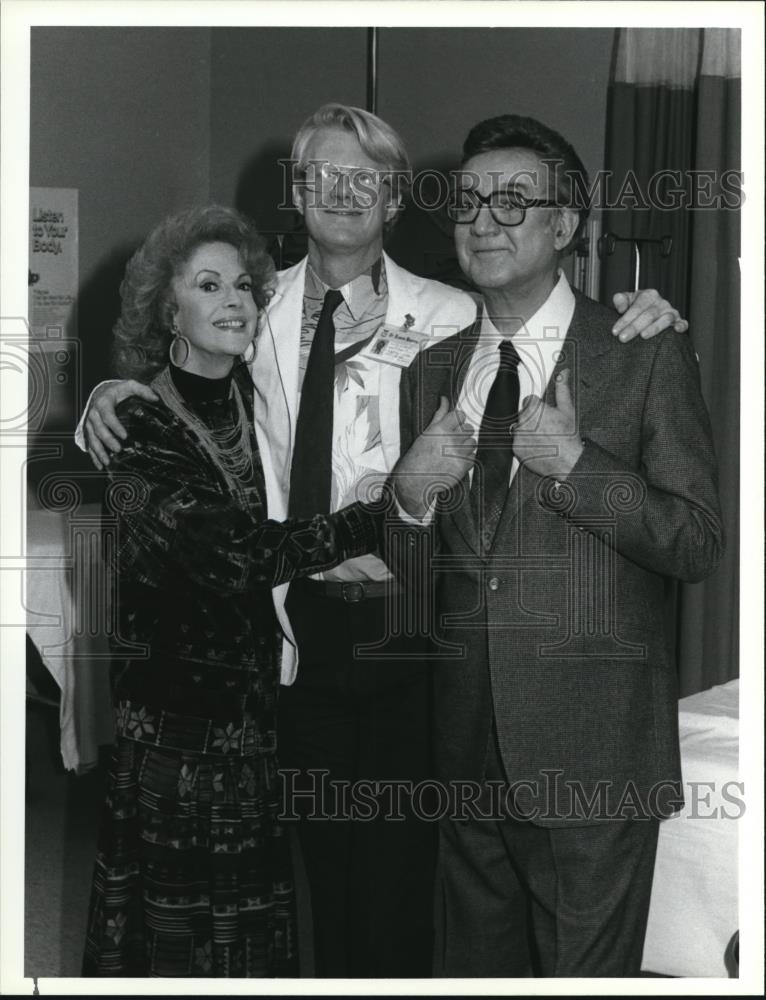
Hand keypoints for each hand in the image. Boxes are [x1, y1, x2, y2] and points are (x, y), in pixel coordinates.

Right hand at [84, 379, 157, 469]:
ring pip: (92, 439)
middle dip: (108, 440)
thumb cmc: (118, 391)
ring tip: (107, 462)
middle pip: (99, 429)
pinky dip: (94, 456)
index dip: (115, 426)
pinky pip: (89, 444)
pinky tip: (100, 466)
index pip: (108, 415)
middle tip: (118, 450)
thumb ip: (142, 390)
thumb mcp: (130, 386)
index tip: (125, 436)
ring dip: (99, 451)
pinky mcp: (88, 431)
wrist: (101, 392)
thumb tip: (156, 398)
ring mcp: (89, 423)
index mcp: (103, 402)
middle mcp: (93, 413)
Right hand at [393, 396, 475, 517]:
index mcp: (440, 429)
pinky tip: (454, 462)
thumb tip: (444, 398)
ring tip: (453, 453)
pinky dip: (466, 459)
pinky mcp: (463, 467)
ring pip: (473, 443)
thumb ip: (439, 415)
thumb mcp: (426, 433)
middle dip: (462, 434)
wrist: (414, 482)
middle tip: (451, 442)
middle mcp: (450, 440)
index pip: (461, 415)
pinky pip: (473, 457)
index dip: (457, 421)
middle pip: (469, 428)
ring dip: (466, 447)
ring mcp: (458, 454)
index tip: (452, 427)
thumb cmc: (417, 456)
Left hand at [512, 369, 582, 478]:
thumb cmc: (569, 436)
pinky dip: (525, 443)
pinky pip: (517, 441)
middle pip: (523, 414)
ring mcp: (518, 435)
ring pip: (520, 427)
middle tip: (548, 428)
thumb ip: (562, 389)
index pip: (529, 401)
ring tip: (544, 438)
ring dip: (528, 430)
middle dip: (533, 419)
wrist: (568, 461)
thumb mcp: (568, 410)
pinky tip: (539, 446)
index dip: (539, 408)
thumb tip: (563, 373)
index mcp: (533, 408)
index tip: (547, 416)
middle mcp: (522, 421)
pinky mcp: (516, 449)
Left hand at [611, 289, 687, 341]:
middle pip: (649, 315)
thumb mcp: (626, 300)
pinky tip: (676, 330)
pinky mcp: (678, 321)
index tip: (615, 331)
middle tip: (623, 338)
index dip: (625, 320)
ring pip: (665, 319)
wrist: (646, 312)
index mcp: (648, 295)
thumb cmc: (635, 307)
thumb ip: (620, 300)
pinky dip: (681, 326)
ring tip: (643, 336)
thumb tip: (621, 307)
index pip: (636, 308)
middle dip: (634, 327)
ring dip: (654, 328)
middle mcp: (661, 303)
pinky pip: (683, 323)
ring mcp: (670, 312)